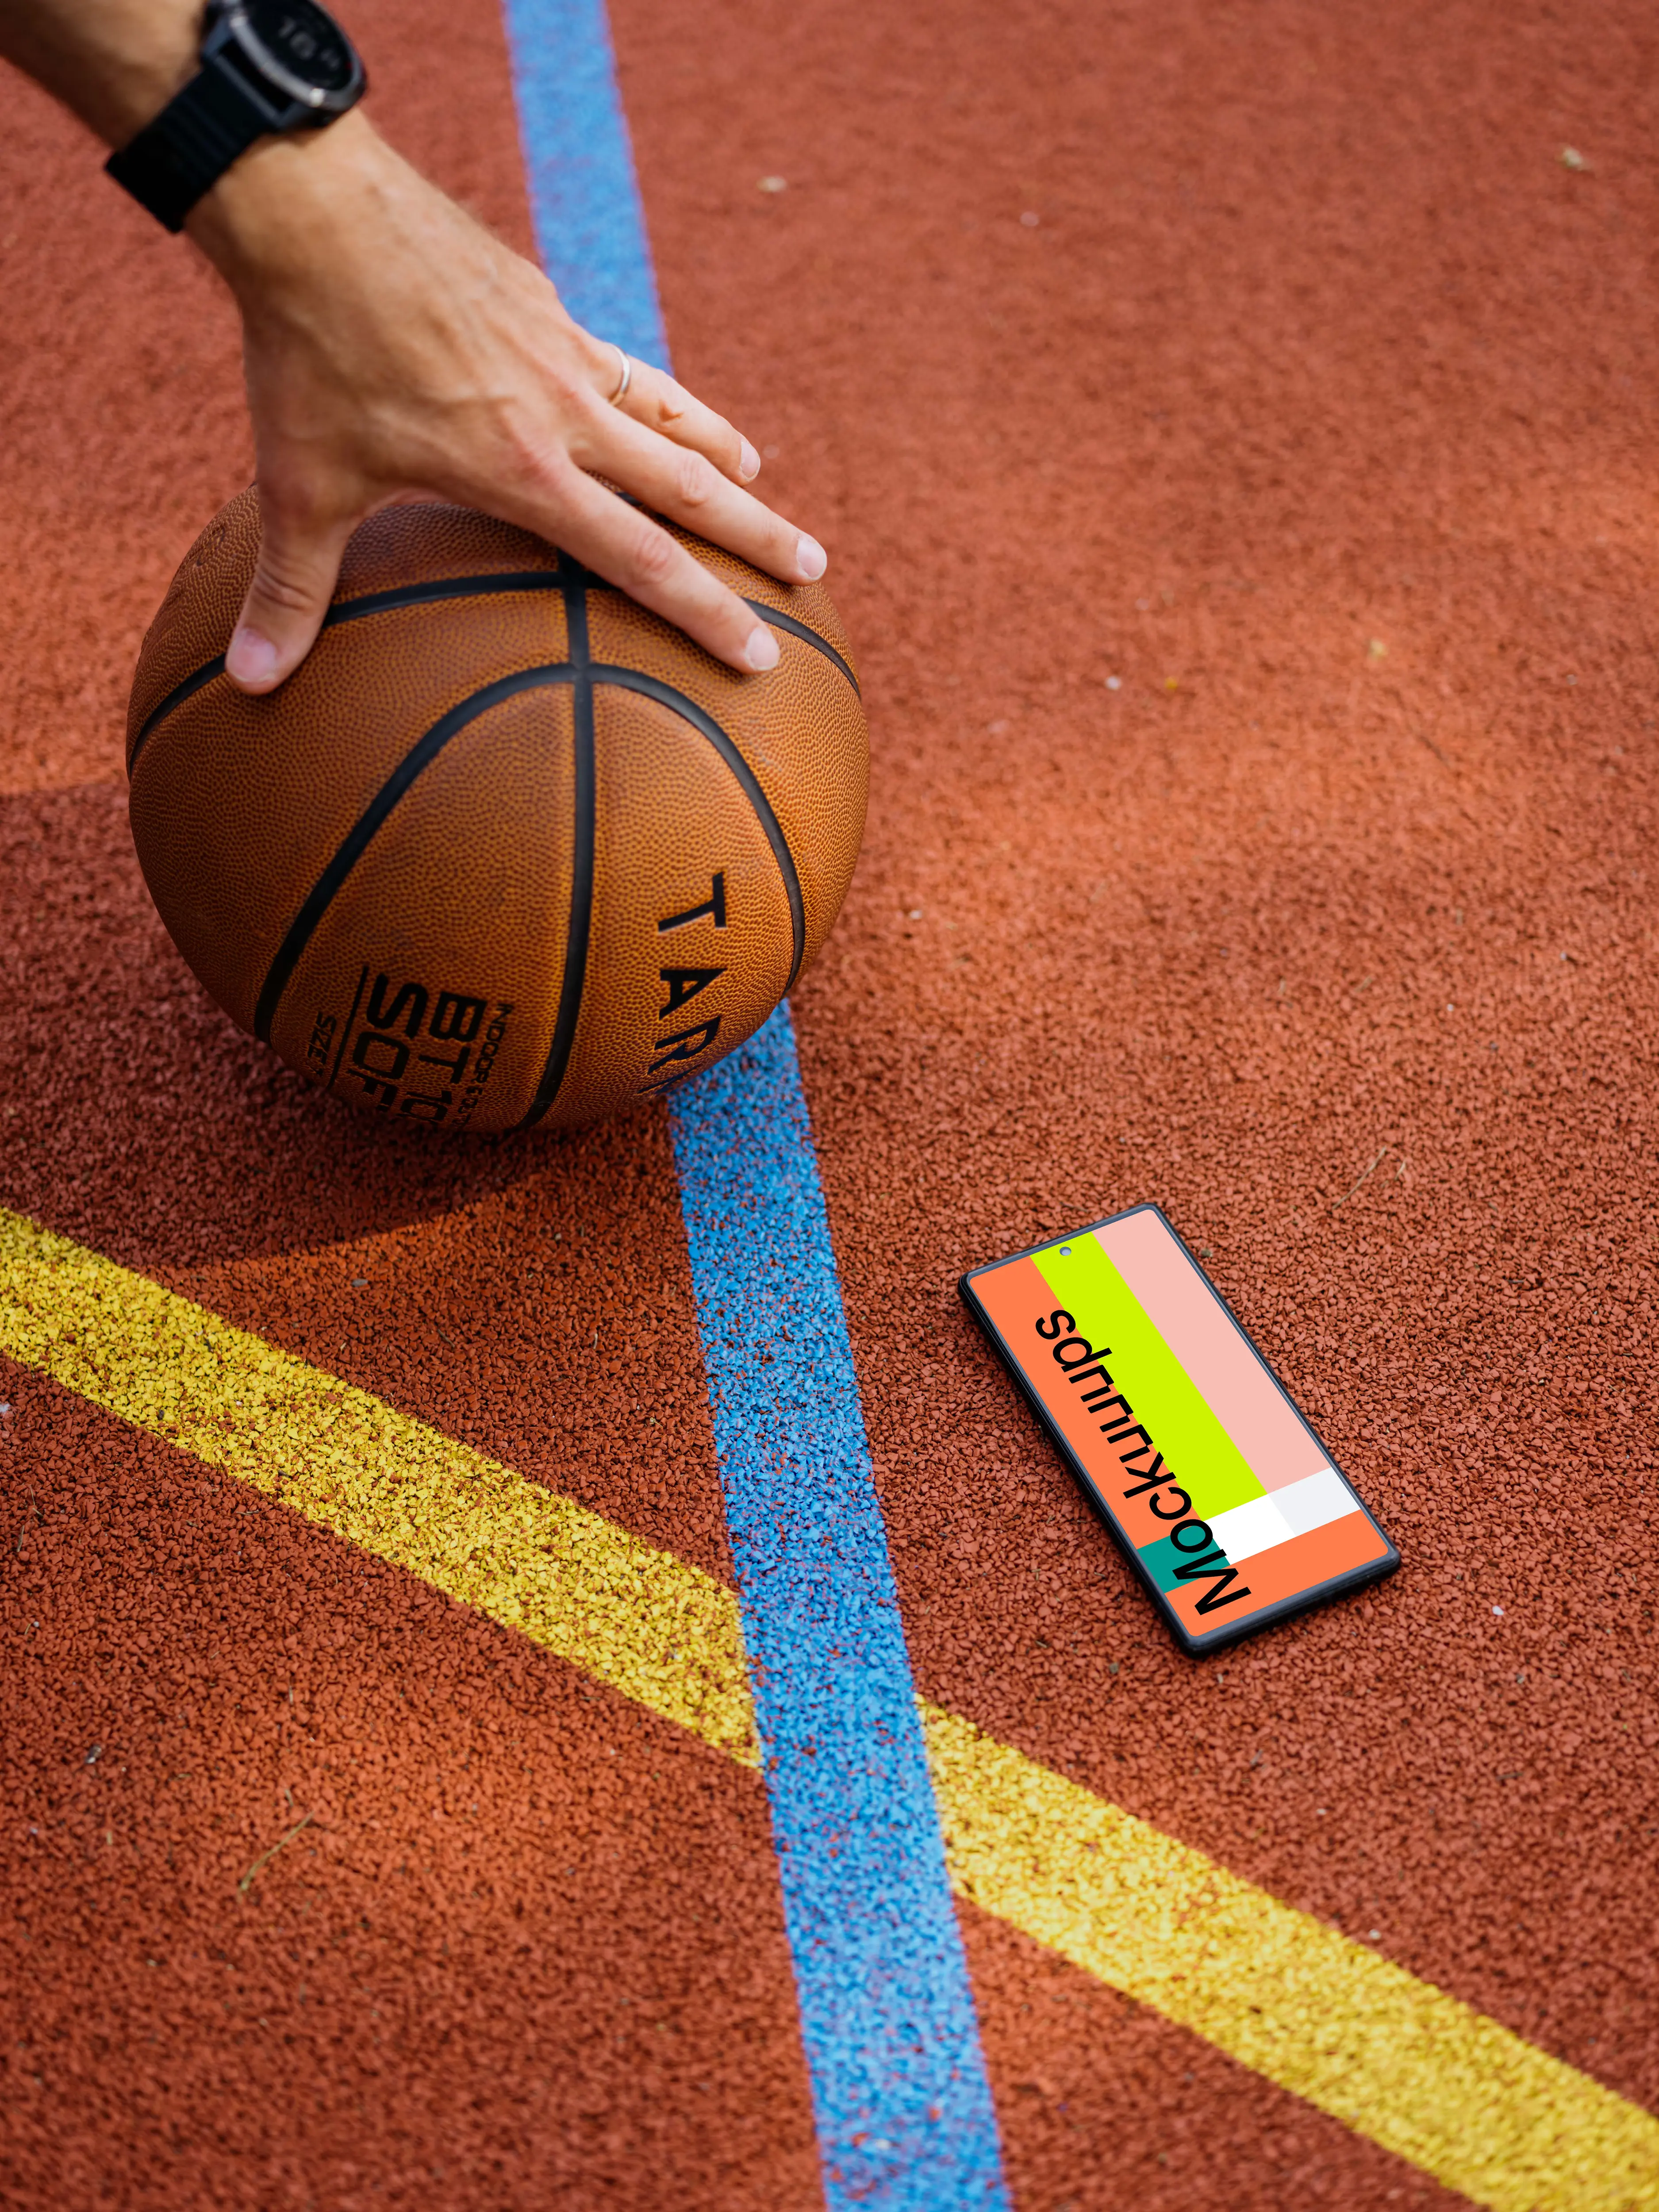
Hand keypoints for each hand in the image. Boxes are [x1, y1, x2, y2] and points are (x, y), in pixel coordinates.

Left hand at [189, 113, 823, 693]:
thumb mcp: (297, 485)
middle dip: (759, 535)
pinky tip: (652, 402)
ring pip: (673, 410)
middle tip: (815, 568)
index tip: (759, 651)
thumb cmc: (309, 356)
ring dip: (723, 450)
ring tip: (758, 475)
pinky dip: (652, 390)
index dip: (708, 611)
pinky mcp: (544, 303)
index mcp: (526, 473)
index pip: (645, 560)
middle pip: (693, 485)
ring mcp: (564, 350)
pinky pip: (622, 360)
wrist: (314, 214)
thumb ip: (292, 590)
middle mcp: (567, 414)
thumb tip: (254, 683)